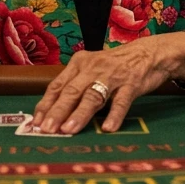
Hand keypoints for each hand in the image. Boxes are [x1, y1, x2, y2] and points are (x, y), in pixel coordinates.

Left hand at [32, 36, 184, 134]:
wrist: (148, 53)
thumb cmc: (114, 66)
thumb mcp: (91, 70)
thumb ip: (74, 87)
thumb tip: (51, 113)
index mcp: (79, 64)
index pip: (57, 85)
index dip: (46, 104)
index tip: (36, 122)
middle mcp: (93, 68)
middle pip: (71, 91)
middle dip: (58, 111)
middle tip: (47, 129)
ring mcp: (113, 76)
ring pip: (93, 96)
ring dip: (80, 114)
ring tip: (69, 130)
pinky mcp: (132, 84)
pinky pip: (121, 101)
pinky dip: (115, 115)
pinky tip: (108, 128)